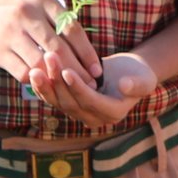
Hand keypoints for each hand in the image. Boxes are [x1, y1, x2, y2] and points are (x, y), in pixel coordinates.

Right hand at [0, 0, 100, 86]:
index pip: (71, 29)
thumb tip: (87, 52)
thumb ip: (59, 21)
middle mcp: (27, 13)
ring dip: (58, 80)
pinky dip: (37, 81)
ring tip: (71, 89)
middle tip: (89, 85)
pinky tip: (46, 84)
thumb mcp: (38, 5)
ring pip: (41, 63)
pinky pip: (24, 73)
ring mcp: (11, 32)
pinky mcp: (0, 51)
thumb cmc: (18, 12)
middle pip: (58, 49)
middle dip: (77, 71)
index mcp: (42, 0)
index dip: (86, 52)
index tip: (97, 70)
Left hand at [35, 50, 155, 126]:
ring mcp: (80, 114)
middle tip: (49, 59)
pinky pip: (54, 99)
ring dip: (47, 85)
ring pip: (59, 102)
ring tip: (36, 67)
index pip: (91, 102)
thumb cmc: (138, 74)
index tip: (67, 71)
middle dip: (59, 82)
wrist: (127, 73)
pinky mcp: (69, 105)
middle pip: (72, 103)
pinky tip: (33, 73)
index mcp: (112, 113)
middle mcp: (94, 118)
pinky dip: (43, 87)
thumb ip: (137, 84)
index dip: (79, 88)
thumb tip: (124, 85)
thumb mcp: (144, 78)